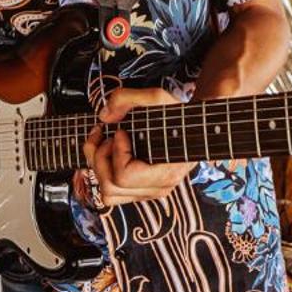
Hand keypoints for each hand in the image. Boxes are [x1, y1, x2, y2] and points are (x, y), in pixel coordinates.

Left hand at [82, 87, 194, 208]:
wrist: (193, 125)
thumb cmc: (178, 114)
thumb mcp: (157, 97)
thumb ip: (126, 98)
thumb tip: (104, 117)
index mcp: (167, 171)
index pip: (125, 176)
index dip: (116, 152)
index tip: (121, 132)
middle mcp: (159, 187)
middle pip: (111, 187)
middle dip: (100, 157)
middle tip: (108, 136)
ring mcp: (150, 191)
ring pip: (108, 194)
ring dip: (99, 166)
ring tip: (105, 144)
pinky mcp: (142, 190)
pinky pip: (113, 193)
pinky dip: (104, 173)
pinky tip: (108, 152)